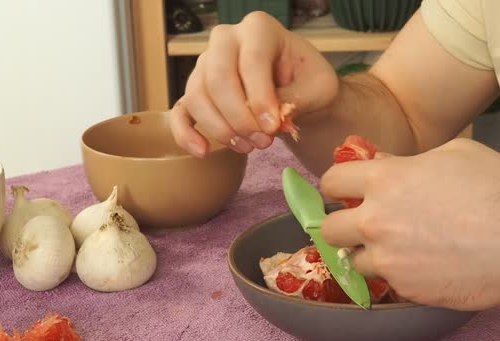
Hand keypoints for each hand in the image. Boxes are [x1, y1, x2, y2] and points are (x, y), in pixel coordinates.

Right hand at [170, 12, 337, 156]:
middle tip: (262, 142)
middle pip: (218, 78)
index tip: (273, 127)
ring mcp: (206, 64)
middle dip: (239, 117)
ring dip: (221, 129)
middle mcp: (226, 40)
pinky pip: (179, 112)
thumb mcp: (319, 88)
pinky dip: (185, 134)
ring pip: (197, 96)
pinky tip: (203, 152)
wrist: (299, 91)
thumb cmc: (308, 83)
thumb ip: (296, 99)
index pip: (251, 61)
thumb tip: (268, 120)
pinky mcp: (195, 91)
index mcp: (259, 28)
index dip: (260, 98)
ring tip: (249, 147)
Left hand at [320, 138, 499, 309]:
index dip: (337, 186)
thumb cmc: (499, 189)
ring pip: (354, 260)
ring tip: (399, 249)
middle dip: (341, 225)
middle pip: (329, 229)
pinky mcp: (406, 289)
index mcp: (384, 180)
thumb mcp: (455, 154)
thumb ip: (408, 161)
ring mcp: (389, 260)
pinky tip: (426, 265)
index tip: (346, 191)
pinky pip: (388, 282)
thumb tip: (382, 164)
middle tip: (364, 224)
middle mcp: (376, 222)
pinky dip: (399, 274)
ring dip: (368, 254)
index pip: (331, 181)